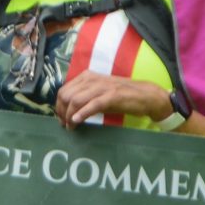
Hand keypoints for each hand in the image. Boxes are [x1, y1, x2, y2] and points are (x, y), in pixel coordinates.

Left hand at [55, 72, 169, 128]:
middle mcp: (92, 79)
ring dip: (69, 116)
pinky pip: (93, 104)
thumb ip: (83, 99)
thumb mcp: (97, 94)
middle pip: (66, 95)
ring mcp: (102, 87)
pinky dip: (82, 113)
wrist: (145, 95)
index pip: (63, 90)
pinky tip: (77, 121)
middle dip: (62, 112)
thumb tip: (66, 112)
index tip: (61, 119)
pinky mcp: (112, 96)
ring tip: (71, 127)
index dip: (58, 106)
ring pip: (76, 99)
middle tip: (65, 125)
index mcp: (86, 77)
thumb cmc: (120, 97)